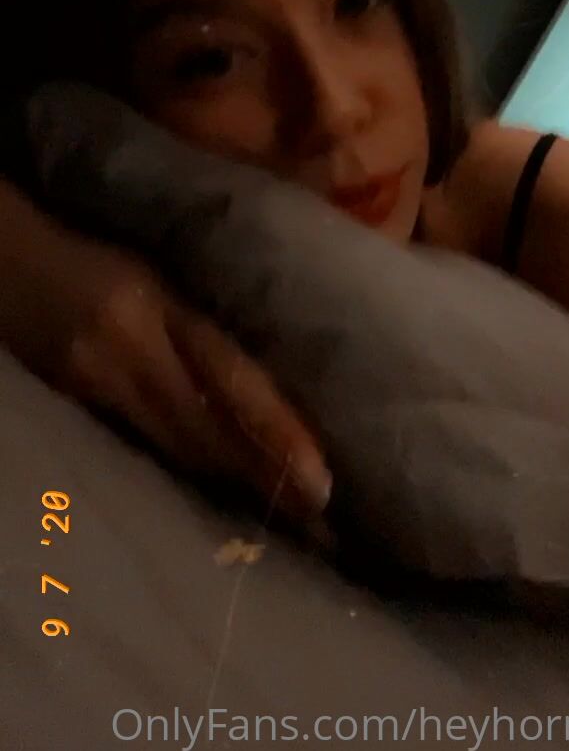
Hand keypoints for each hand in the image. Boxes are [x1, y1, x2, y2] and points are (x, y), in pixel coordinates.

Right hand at [0, 185, 331, 520]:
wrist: (12, 267)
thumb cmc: (99, 262)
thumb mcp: (160, 279)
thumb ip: (203, 330)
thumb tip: (269, 390)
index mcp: (156, 308)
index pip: (230, 377)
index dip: (277, 432)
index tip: (321, 481)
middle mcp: (127, 353)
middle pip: (206, 432)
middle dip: (265, 477)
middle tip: (320, 523)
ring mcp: (95, 387)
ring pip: (176, 450)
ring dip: (232, 486)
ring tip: (286, 520)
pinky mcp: (74, 408)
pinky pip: (142, 449)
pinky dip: (187, 474)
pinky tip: (220, 496)